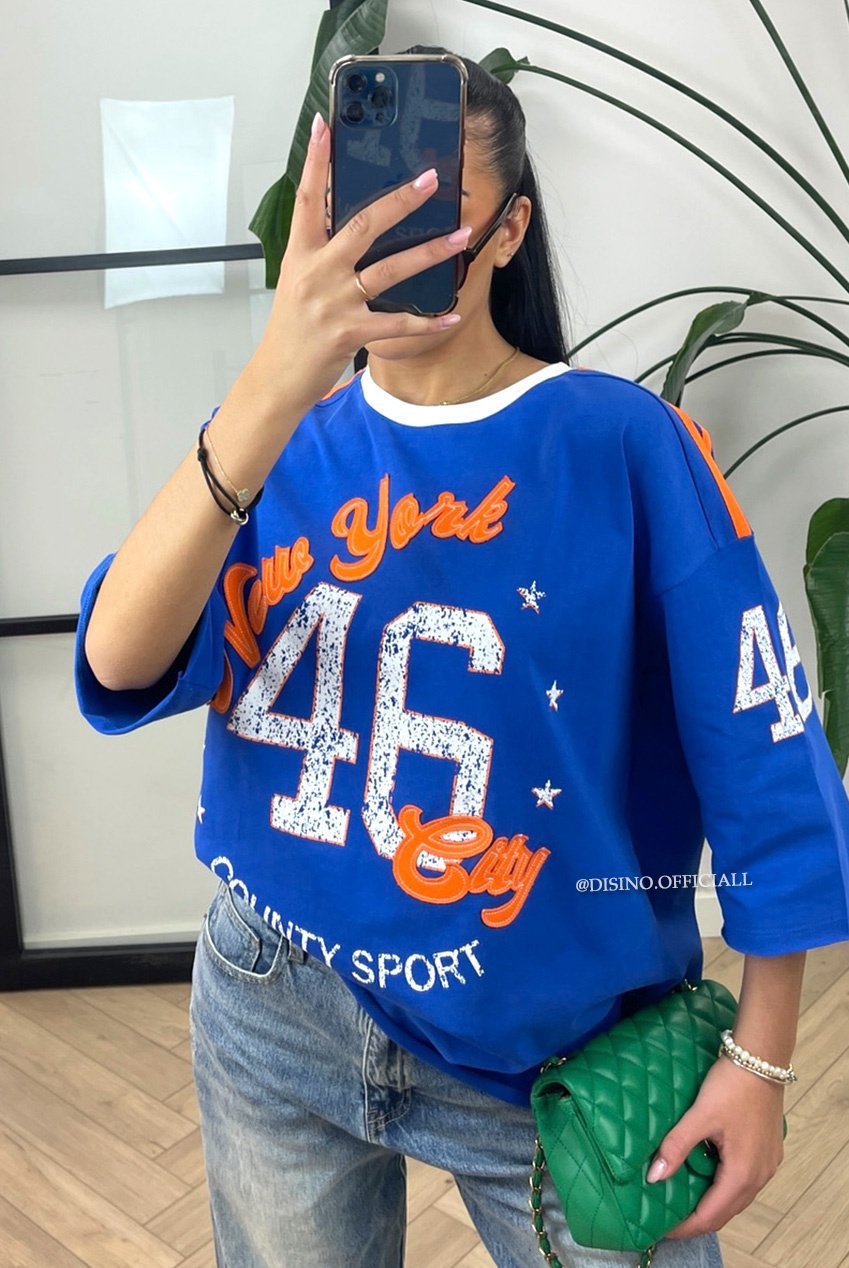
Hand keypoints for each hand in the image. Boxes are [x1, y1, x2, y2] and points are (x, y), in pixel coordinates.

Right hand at [247, 112, 472, 410]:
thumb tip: (358, 227)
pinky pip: (397, 324)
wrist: (276, 379)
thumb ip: (323, 254)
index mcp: (301, 254)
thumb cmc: (292, 331)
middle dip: (400, 200)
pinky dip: (428, 322)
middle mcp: (317, 273)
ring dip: (429, 252)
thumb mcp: (299, 282)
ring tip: (460, 236)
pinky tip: (452, 315)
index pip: (308, 198)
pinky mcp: (349, 333)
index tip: (325, 125)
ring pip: (389, 270)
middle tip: (430, 180)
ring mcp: (334, 303)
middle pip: (362, 225)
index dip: (315, 160)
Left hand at [645, 1056, 785, 1238]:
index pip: (710, 1216)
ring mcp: (768, 1165)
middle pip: (725, 1212)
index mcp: (742, 1173)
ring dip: (712, 1204)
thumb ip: (676, 1146)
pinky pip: (745, 1182)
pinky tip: (707, 1177)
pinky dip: (725, 1188)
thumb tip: (653, 1176)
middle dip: (698, 1219)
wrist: (762, 1059)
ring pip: (737, 1198)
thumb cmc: (731, 1086)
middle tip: (669, 1217)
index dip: (685, 1226)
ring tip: (684, 1199)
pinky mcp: (768, 1152)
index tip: (662, 1228)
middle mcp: (760, 1176)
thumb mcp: (699, 1116)